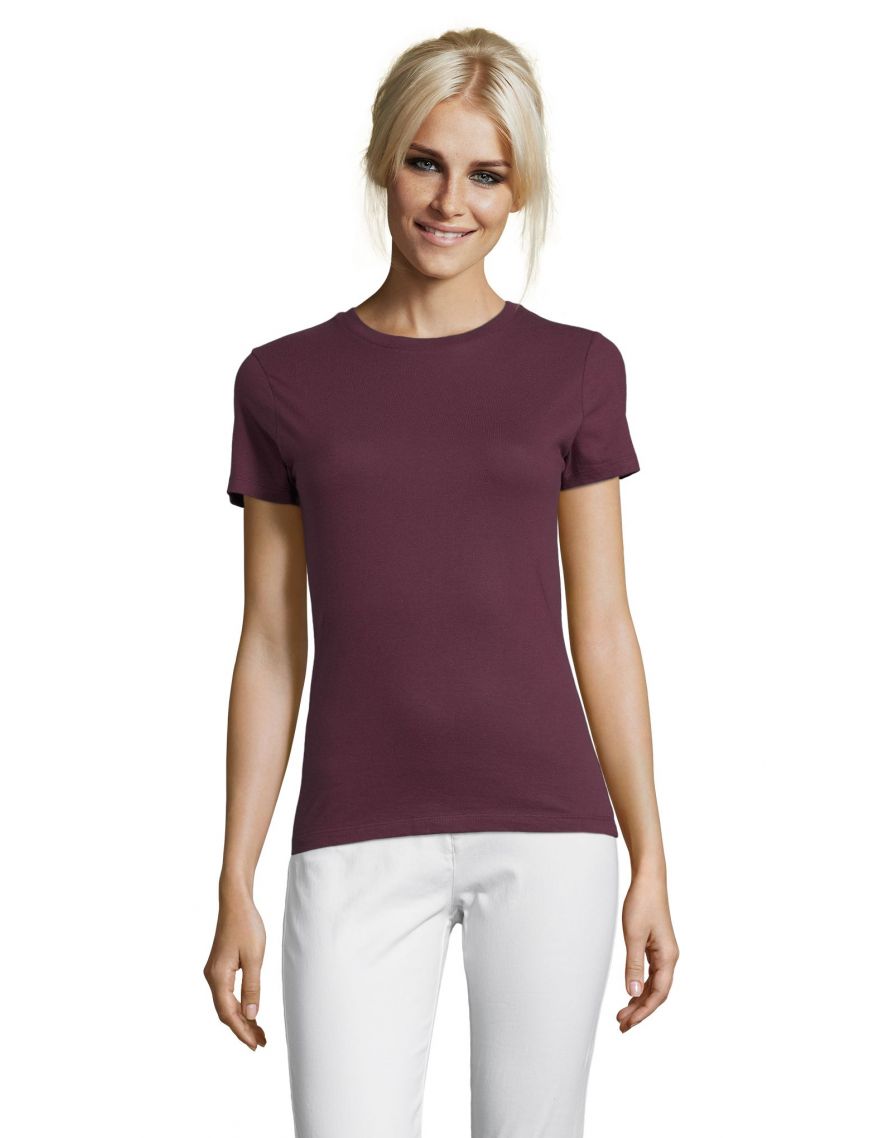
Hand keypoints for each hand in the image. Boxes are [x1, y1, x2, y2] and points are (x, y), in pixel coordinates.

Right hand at [203, 893, 267, 1050]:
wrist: (235, 902)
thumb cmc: (246, 926)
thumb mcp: (254, 958)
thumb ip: (252, 988)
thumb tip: (251, 1015)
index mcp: (218, 977)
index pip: (228, 1014)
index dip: (242, 1031)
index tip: (255, 1045)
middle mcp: (212, 977)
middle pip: (225, 1012)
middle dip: (242, 1029)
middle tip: (261, 1042)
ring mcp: (214, 973)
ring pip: (226, 1004)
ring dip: (242, 1019)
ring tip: (260, 1032)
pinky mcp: (219, 968)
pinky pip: (227, 994)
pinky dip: (238, 1006)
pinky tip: (251, 1012)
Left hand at [617, 871, 678, 1032]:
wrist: (648, 880)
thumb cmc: (643, 903)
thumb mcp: (634, 936)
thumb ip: (634, 966)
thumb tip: (634, 992)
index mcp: (668, 957)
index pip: (659, 994)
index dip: (644, 1011)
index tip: (629, 1023)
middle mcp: (669, 958)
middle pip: (657, 993)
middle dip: (640, 1011)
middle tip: (622, 1025)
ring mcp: (663, 952)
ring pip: (654, 985)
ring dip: (639, 1000)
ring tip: (623, 1014)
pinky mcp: (656, 947)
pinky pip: (651, 974)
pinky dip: (640, 986)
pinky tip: (631, 993)